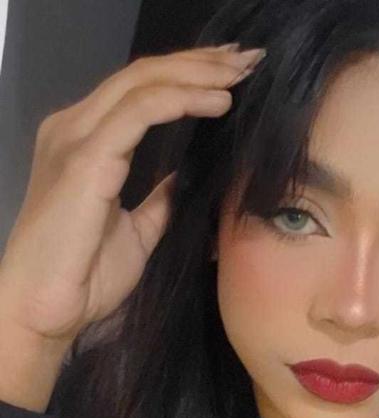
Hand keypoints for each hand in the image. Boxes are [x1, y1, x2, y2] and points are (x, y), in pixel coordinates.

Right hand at [0, 43, 265, 344]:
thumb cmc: (85, 276)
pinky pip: (139, 112)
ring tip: (241, 73)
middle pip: (145, 74)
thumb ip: (159, 198)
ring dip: (198, 73)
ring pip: (143, 82)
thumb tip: (184, 177)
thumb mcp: (139, 230)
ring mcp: (76, 138)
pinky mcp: (84, 157)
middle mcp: (77, 128)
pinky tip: (218, 101)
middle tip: (247, 58)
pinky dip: (182, 99)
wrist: (45, 312)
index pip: (142, 91)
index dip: (190, 75)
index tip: (235, 75)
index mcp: (88, 143)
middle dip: (201, 62)